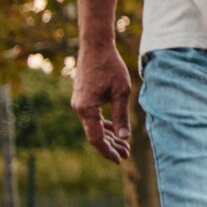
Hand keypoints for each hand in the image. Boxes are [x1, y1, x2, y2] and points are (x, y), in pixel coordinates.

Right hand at [71, 43, 132, 163]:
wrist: (95, 47)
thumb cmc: (110, 67)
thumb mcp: (121, 92)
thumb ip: (122, 116)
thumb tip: (125, 138)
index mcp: (86, 109)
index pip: (96, 138)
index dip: (108, 151)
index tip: (121, 160)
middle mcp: (79, 109)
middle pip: (95, 135)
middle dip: (111, 146)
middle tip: (127, 154)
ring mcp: (79, 103)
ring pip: (94, 126)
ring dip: (108, 135)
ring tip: (124, 145)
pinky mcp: (83, 98)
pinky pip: (93, 117)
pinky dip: (104, 124)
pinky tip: (115, 129)